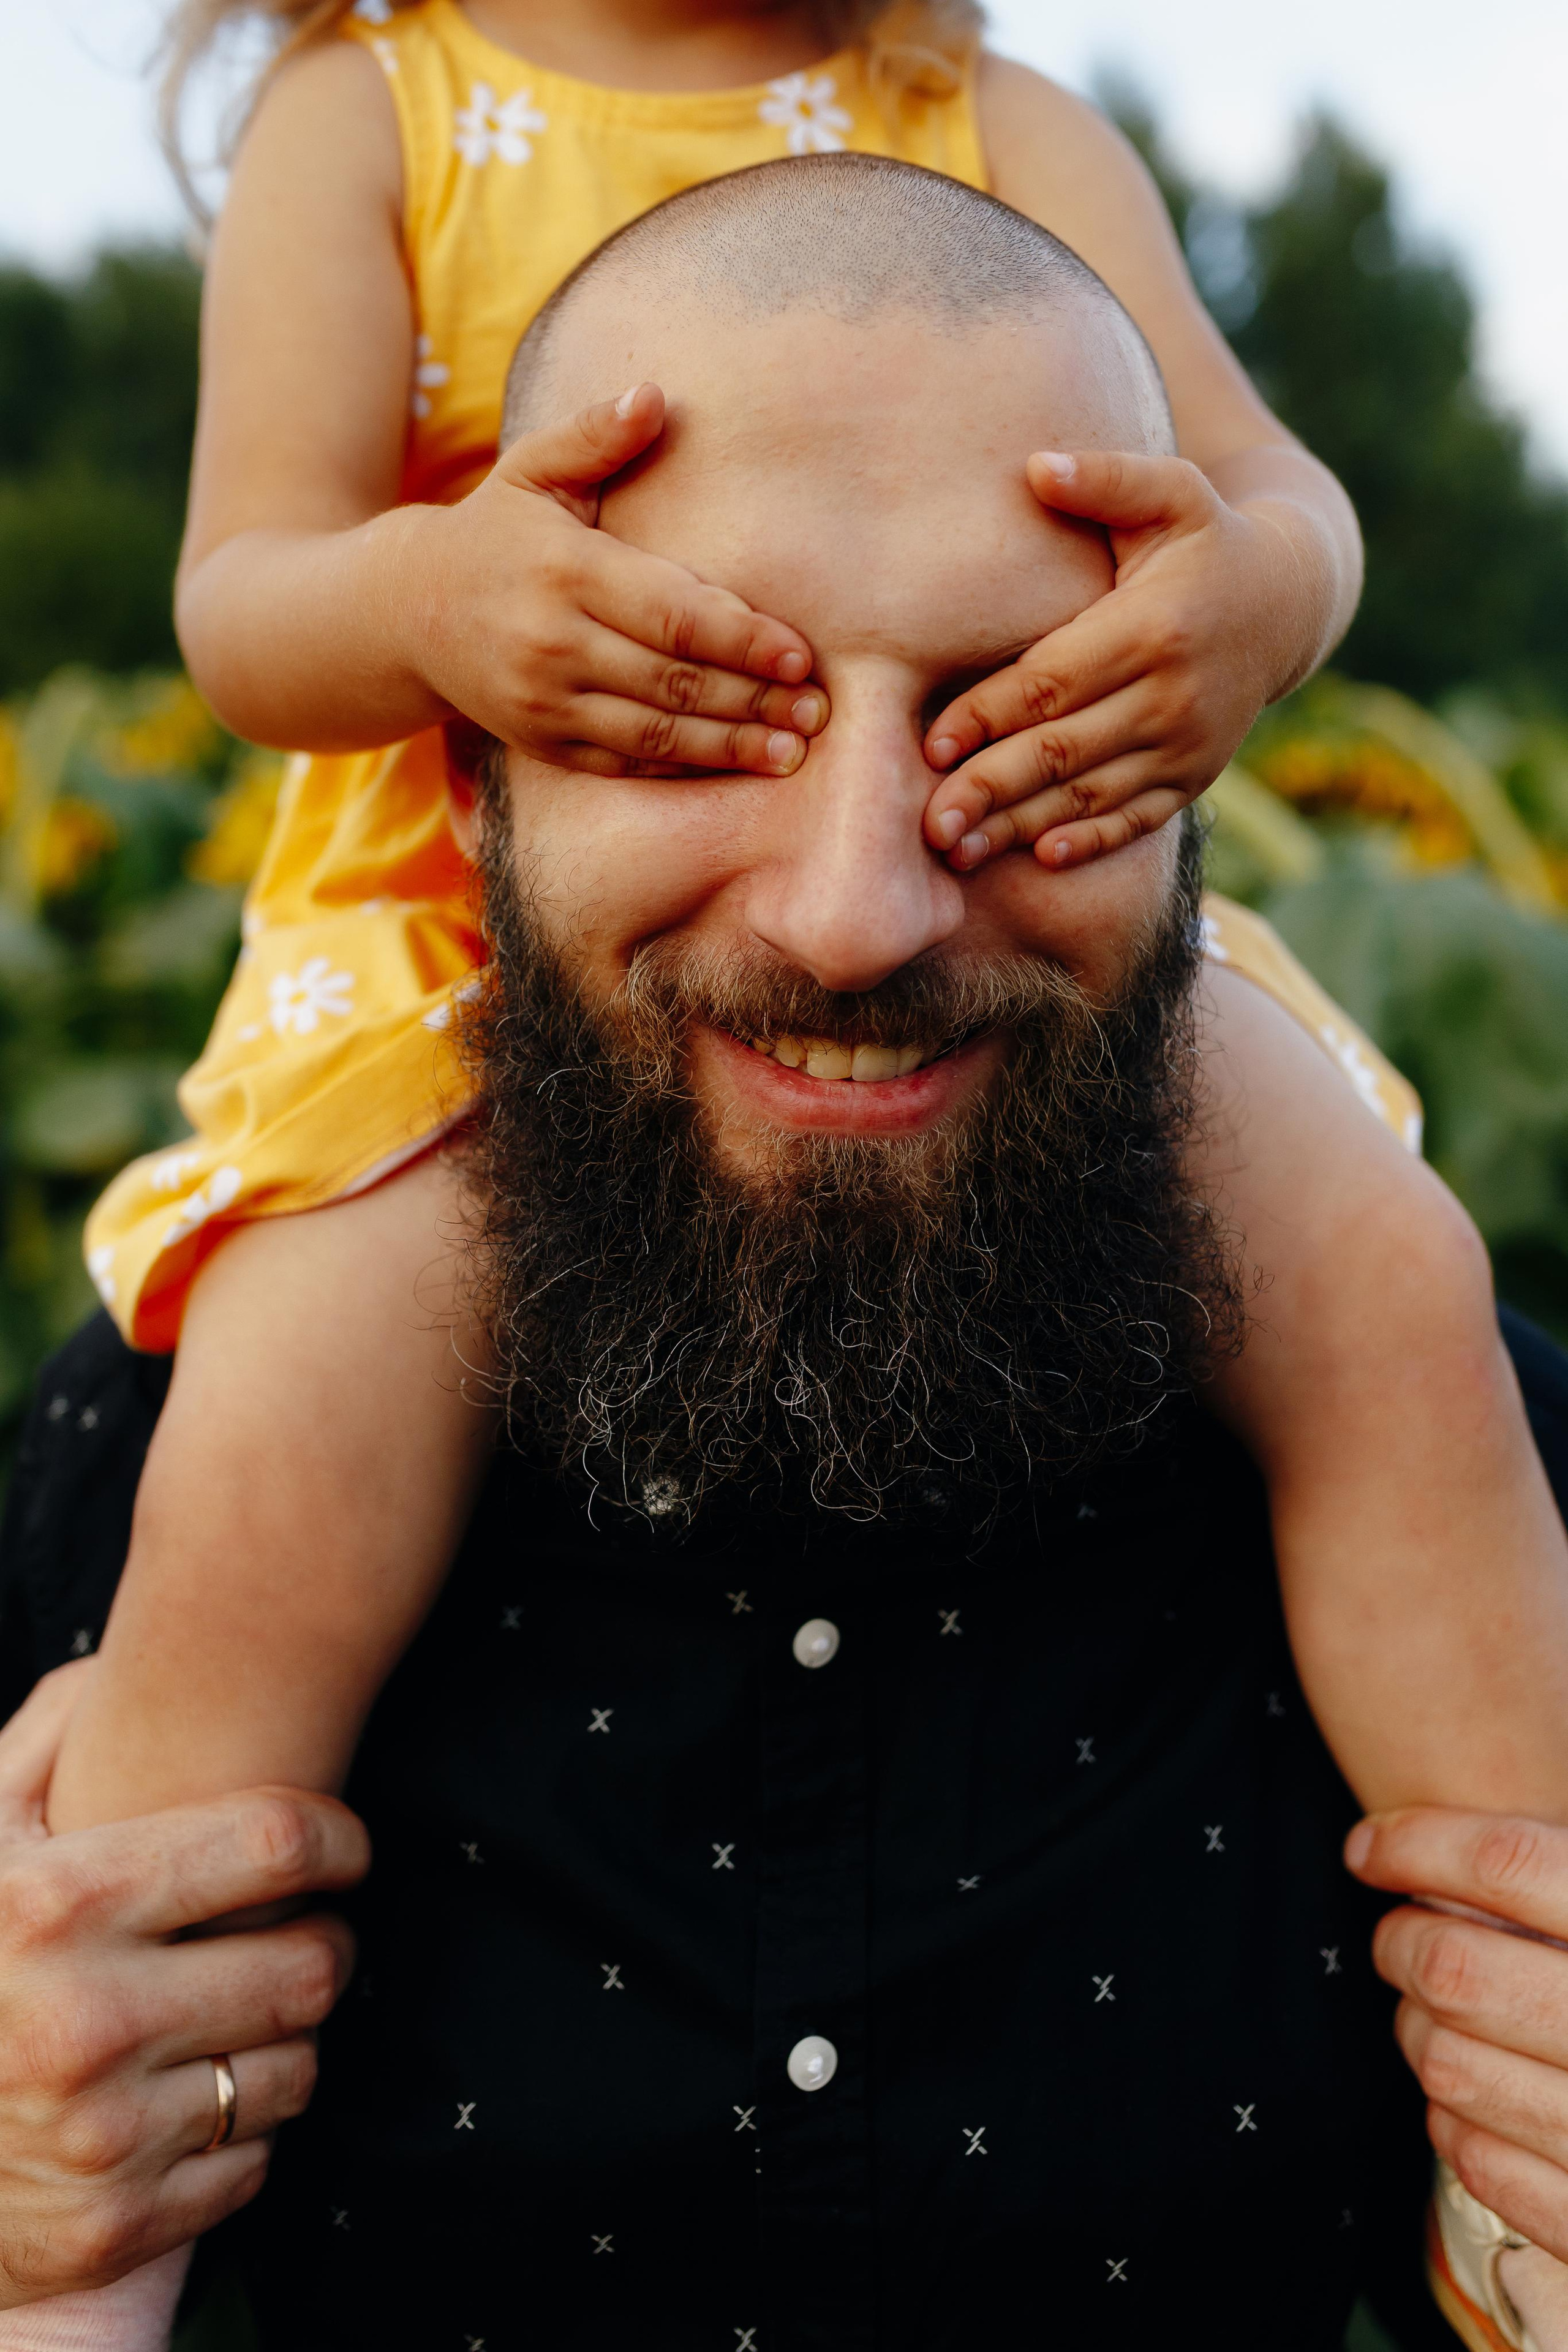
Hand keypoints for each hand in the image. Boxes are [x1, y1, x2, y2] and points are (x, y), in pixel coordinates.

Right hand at [0, 1673, 367, 2308]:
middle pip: (312, 1962)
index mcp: (57, 1908)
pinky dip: (242, 2128)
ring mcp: (108, 2135)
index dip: (338, 1836)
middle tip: (298, 1930)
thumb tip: (124, 1661)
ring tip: (237, 2012)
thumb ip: (45, 1742)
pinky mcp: (123, 2223)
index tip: (343, 1844)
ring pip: (298, 2066)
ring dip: (287, 2037)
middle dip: (323, 1940)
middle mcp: (86, 2021)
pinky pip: (256, 2159)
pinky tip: (191, 2094)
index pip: (277, 1845)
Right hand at [415, 383, 826, 777]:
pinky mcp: (543, 744)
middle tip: (819, 711)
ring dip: (730, 746)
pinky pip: (624, 761)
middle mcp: (553, 643)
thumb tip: (655, 396)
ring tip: (792, 751)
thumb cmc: (494, 532)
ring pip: (654, 732)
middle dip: (753, 700)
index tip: (801, 656)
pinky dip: (681, 766)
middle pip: (673, 680)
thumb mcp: (532, 471)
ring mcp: (545, 702)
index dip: (742, 639)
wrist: (405, 615)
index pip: (672, 613)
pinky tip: (734, 765)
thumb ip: (594, 435)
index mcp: (566, 571)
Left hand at [921, 450, 1297, 870]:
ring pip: (1088, 794)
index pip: (1052, 683)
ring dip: (1020, 827)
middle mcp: (1171, 697)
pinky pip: (1136, 819)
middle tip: (928, 824)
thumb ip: (1106, 479)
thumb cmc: (1206, 539)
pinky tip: (1041, 855)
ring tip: (959, 852)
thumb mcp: (1171, 492)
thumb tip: (1035, 466)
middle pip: (1061, 751)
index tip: (931, 745)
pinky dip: (1089, 840)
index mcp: (1151, 629)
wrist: (1288, 602)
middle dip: (990, 789)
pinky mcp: (1195, 777)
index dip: (988, 716)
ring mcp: (1186, 746)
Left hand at [1347, 1808, 1567, 2262]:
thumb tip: (1424, 1851)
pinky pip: (1478, 2159)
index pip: (1509, 1863)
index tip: (1368, 1849)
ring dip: (1418, 2029)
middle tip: (1401, 1936)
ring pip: (1446, 2061)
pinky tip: (1473, 2098)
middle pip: (1455, 1965)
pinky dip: (1455, 2122)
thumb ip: (1559, 1885)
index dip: (1418, 1844)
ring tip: (1437, 2015)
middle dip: (1401, 1941)